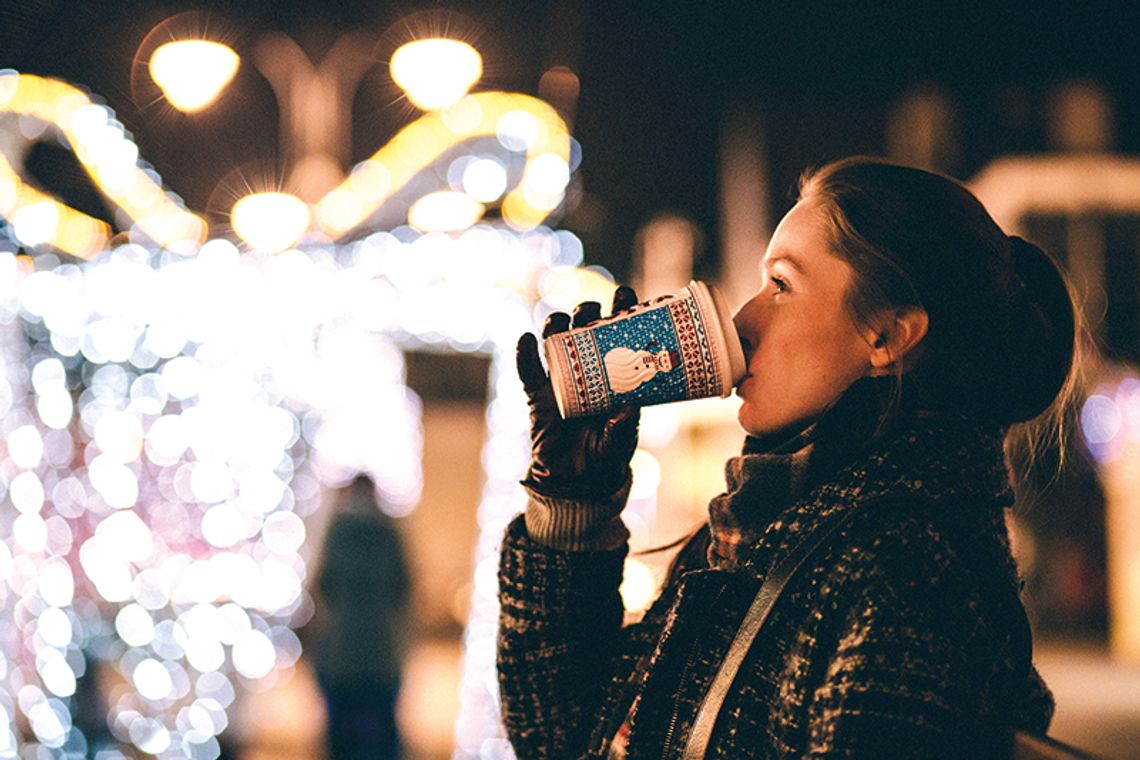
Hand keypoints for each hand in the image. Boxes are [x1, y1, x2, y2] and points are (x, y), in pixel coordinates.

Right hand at [517, 285, 640, 498]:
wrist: (576, 482)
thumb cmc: (604, 457)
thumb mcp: (620, 443)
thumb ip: (624, 427)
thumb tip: (630, 407)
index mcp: (613, 376)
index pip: (618, 337)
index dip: (620, 313)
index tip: (625, 295)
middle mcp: (587, 372)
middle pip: (584, 332)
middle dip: (587, 314)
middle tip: (592, 310)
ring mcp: (560, 382)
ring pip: (556, 344)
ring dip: (556, 326)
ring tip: (560, 321)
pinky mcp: (538, 397)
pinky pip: (529, 372)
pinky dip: (525, 355)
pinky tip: (526, 340)